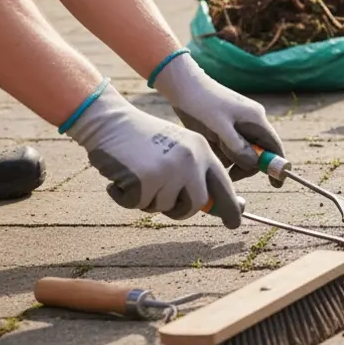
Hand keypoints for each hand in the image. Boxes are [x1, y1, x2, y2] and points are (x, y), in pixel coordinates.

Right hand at [65, 83, 243, 227]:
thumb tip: (218, 205)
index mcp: (202, 151)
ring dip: (147, 200)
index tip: (234, 222)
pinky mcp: (146, 179)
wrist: (109, 121)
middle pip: (196, 204)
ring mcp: (169, 169)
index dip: (230, 207)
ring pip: (163, 207)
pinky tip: (119, 177)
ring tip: (137, 176)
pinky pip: (136, 205)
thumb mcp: (178, 150)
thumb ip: (197, 175)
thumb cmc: (142, 140)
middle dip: (180, 211)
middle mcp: (191, 160)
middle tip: (163, 203)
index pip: (224, 185)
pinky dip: (124, 197)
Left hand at [151, 53, 285, 187]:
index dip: (277, 165)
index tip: (276, 185)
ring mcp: (239, 124)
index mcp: (256, 119)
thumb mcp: (219, 127)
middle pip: (257, 152)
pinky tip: (208, 146)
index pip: (274, 146)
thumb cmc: (201, 103)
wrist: (182, 85)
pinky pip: (229, 146)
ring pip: (241, 151)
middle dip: (244, 165)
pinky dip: (221, 152)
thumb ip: (237, 147)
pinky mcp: (226, 126)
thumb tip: (253, 164)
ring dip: (229, 159)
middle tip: (228, 174)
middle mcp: (251, 122)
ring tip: (212, 154)